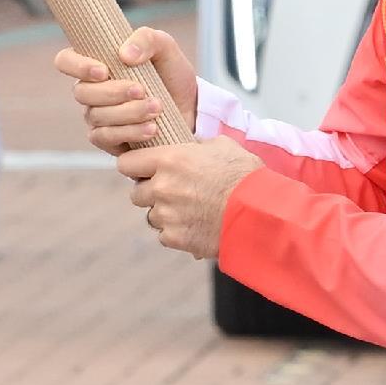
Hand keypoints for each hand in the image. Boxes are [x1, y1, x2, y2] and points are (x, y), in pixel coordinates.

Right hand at [55, 23, 198, 153]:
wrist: (191, 107)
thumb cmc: (172, 74)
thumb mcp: (166, 48)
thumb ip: (147, 39)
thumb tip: (124, 54)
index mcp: (97, 64)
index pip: (66, 61)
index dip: (77, 66)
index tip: (104, 71)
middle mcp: (91, 91)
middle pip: (82, 93)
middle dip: (113, 92)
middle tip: (142, 90)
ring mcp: (97, 117)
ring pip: (96, 116)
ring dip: (128, 112)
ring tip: (156, 108)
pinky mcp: (108, 140)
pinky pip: (106, 137)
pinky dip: (131, 132)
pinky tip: (152, 128)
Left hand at [120, 136, 261, 259]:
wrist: (260, 212)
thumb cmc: (245, 177)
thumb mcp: (222, 146)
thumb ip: (196, 146)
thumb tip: (189, 146)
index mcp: (169, 160)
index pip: (126, 163)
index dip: (134, 166)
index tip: (141, 169)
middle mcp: (162, 188)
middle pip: (136, 193)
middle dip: (151, 192)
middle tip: (173, 191)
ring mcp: (166, 215)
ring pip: (151, 215)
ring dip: (165, 213)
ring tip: (191, 210)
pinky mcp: (175, 238)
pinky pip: (165, 235)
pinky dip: (177, 232)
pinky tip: (197, 224)